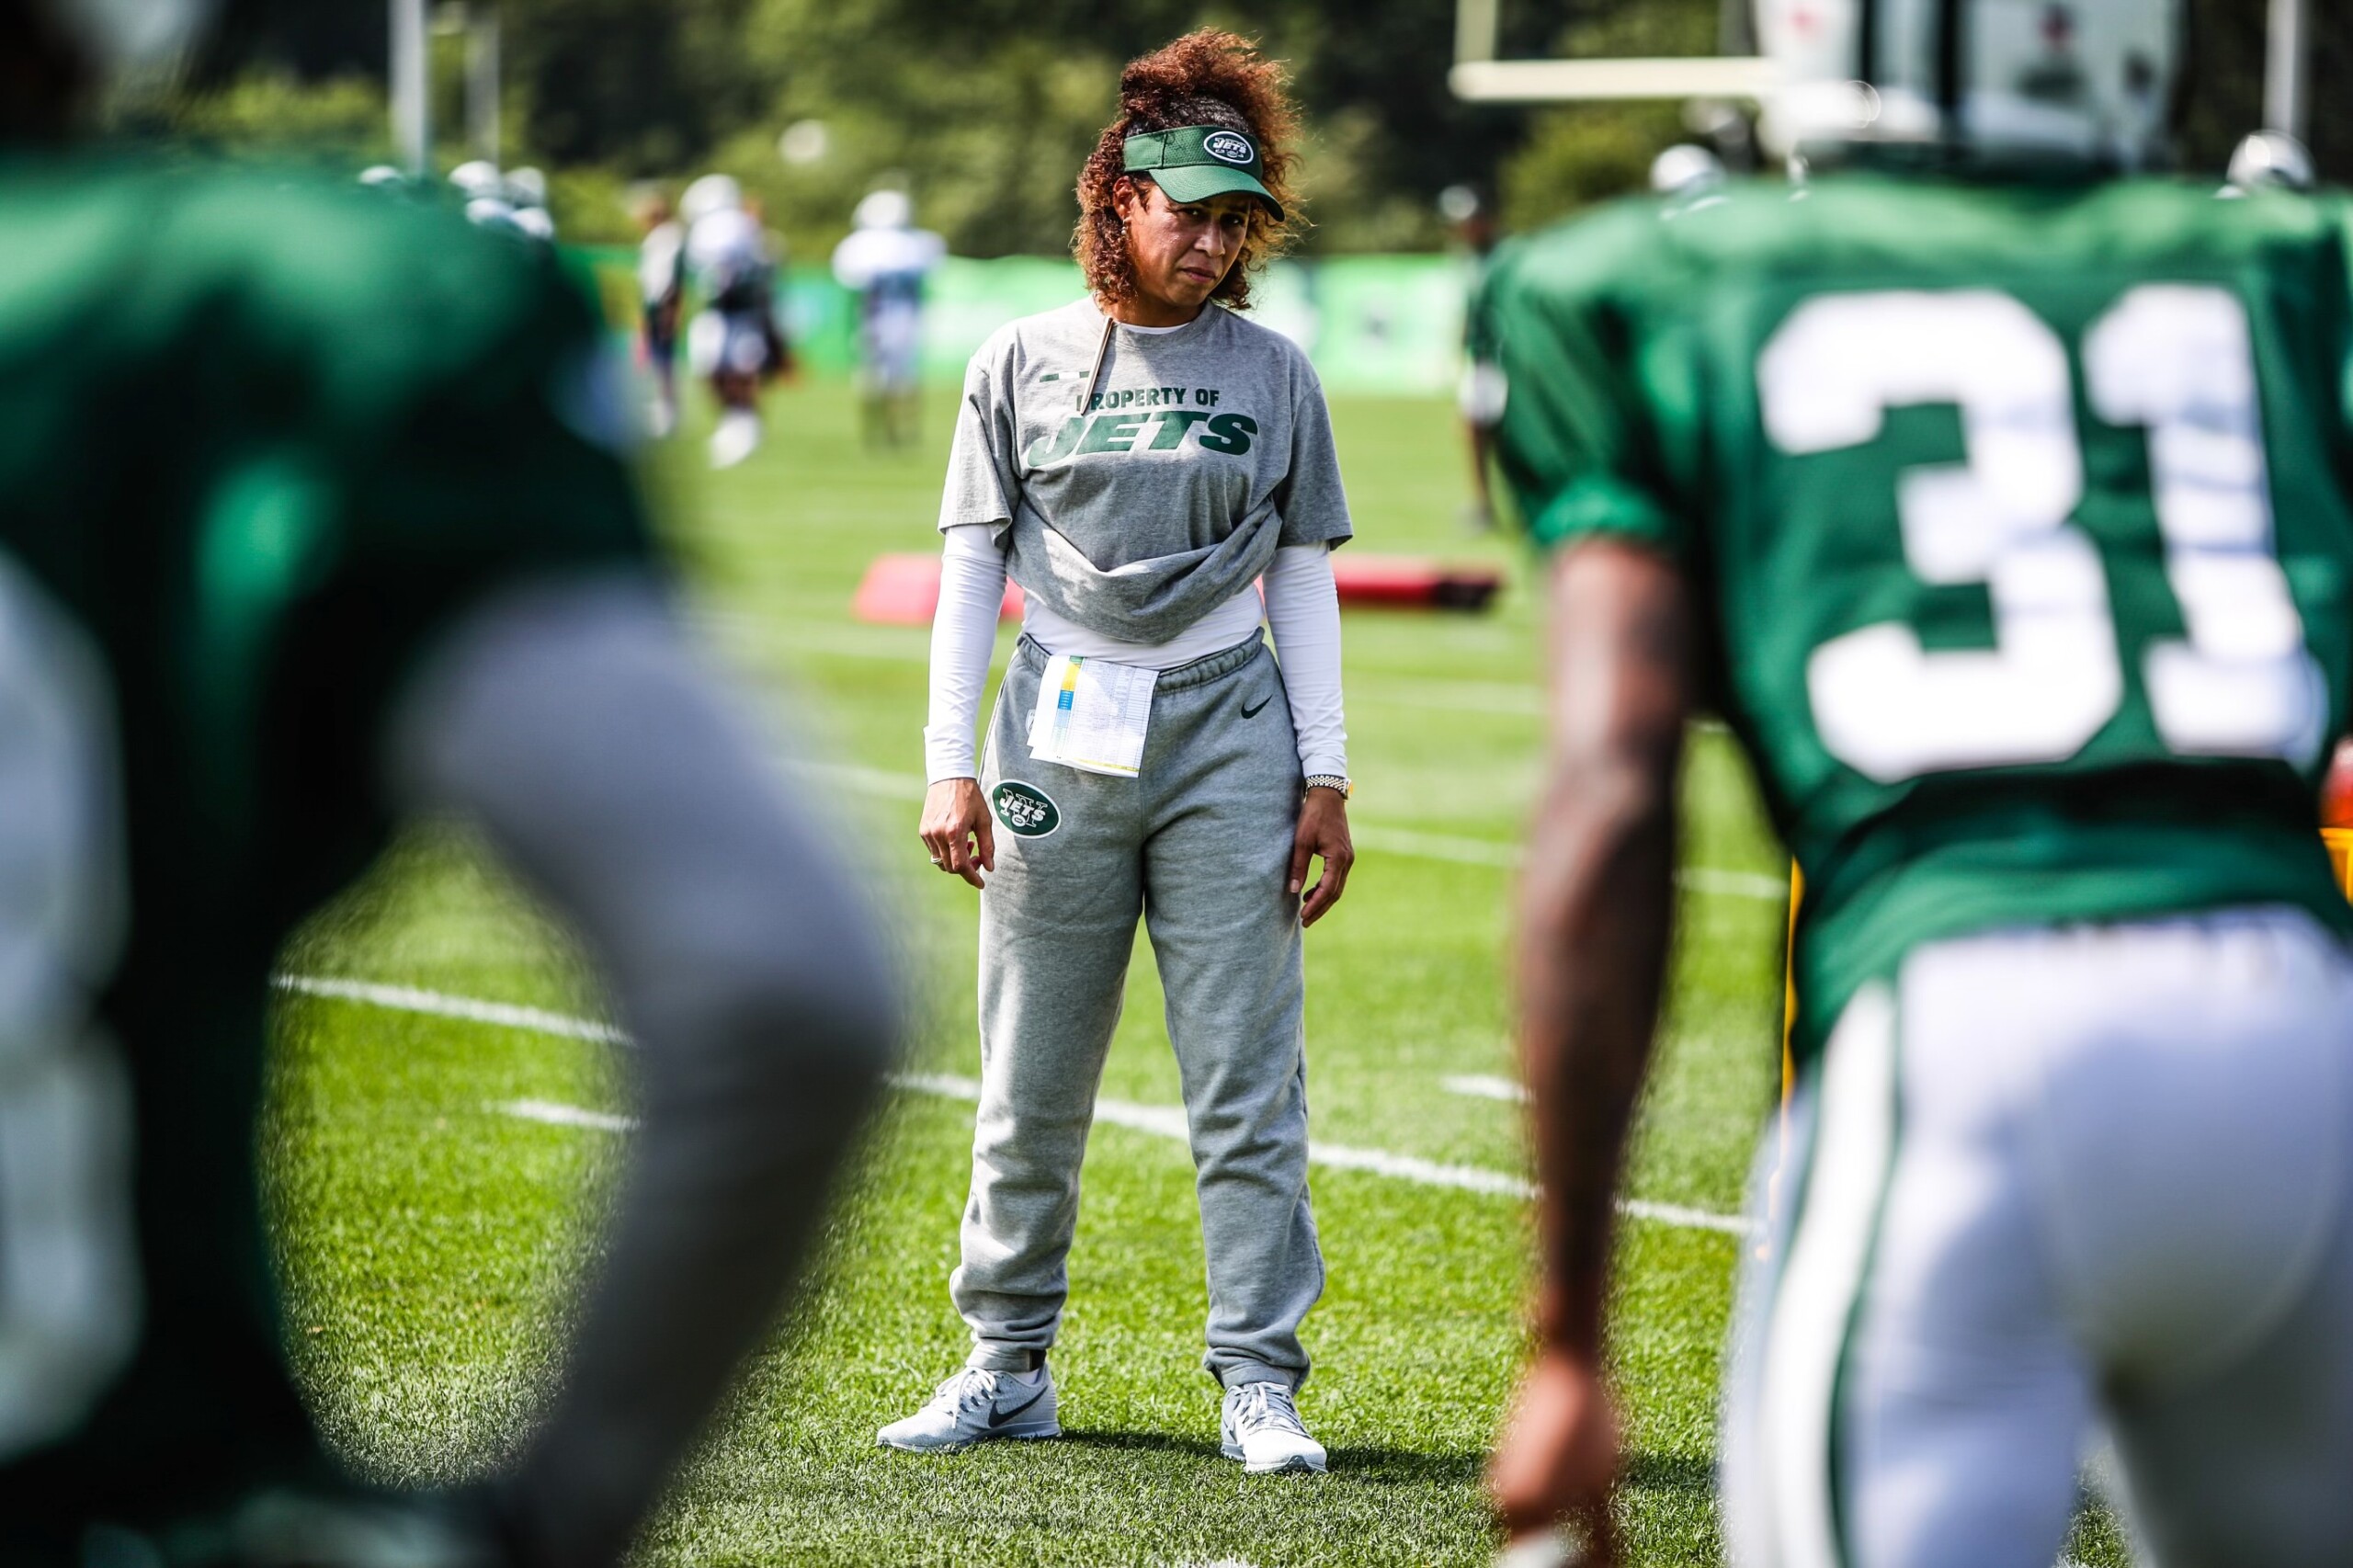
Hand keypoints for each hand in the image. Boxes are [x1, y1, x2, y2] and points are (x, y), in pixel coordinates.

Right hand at [920, 778, 993, 888]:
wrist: (949, 777)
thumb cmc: (970, 797)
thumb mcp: (984, 820)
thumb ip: (987, 845)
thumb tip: (990, 867)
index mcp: (955, 832)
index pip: (961, 866)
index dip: (972, 878)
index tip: (981, 883)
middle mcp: (938, 834)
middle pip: (950, 867)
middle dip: (966, 868)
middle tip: (978, 857)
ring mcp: (928, 833)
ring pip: (941, 861)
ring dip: (955, 860)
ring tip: (967, 844)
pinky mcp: (923, 830)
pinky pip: (934, 851)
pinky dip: (946, 852)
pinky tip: (956, 839)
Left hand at [1289, 785, 1352, 927]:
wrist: (1327, 795)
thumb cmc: (1313, 815)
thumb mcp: (1301, 841)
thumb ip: (1298, 866)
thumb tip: (1293, 890)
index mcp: (1338, 858)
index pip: (1328, 890)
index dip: (1315, 905)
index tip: (1303, 916)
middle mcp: (1347, 860)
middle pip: (1335, 893)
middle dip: (1320, 908)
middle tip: (1305, 921)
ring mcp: (1347, 857)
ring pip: (1337, 886)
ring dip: (1323, 900)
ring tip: (1306, 910)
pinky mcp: (1344, 854)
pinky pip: (1337, 877)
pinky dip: (1325, 887)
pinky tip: (1311, 892)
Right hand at [1489, 1349, 1621, 1564]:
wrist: (1565, 1363)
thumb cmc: (1589, 1419)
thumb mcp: (1605, 1488)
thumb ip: (1605, 1539)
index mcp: (1526, 1509)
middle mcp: (1502, 1503)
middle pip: (1532, 1558)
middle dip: (1564, 1561)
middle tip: (1600, 1559)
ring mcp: (1499, 1486)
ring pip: (1528, 1538)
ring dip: (1556, 1546)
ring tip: (1592, 1546)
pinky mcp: (1504, 1471)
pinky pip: (1523, 1516)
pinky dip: (1547, 1526)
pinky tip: (1577, 1520)